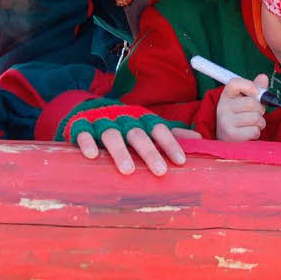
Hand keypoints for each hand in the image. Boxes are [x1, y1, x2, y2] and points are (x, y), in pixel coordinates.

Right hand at [76, 124, 200, 175]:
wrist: (88, 108)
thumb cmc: (125, 124)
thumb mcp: (147, 126)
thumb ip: (171, 133)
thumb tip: (200, 138)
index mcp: (141, 119)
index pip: (159, 129)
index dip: (170, 144)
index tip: (181, 161)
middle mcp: (124, 119)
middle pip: (138, 135)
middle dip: (150, 152)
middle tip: (161, 171)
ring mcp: (102, 122)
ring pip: (112, 135)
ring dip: (120, 151)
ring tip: (128, 170)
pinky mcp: (81, 126)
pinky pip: (83, 134)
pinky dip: (87, 143)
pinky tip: (93, 156)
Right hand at [216, 74, 268, 141]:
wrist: (226, 138)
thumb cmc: (238, 116)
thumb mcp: (243, 100)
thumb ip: (255, 89)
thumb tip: (263, 77)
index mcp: (226, 95)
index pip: (235, 83)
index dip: (249, 85)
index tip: (256, 92)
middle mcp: (223, 107)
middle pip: (252, 103)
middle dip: (260, 109)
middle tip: (255, 113)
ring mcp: (225, 121)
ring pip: (256, 118)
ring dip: (260, 122)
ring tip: (252, 124)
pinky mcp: (231, 135)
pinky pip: (254, 130)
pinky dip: (256, 132)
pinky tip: (249, 132)